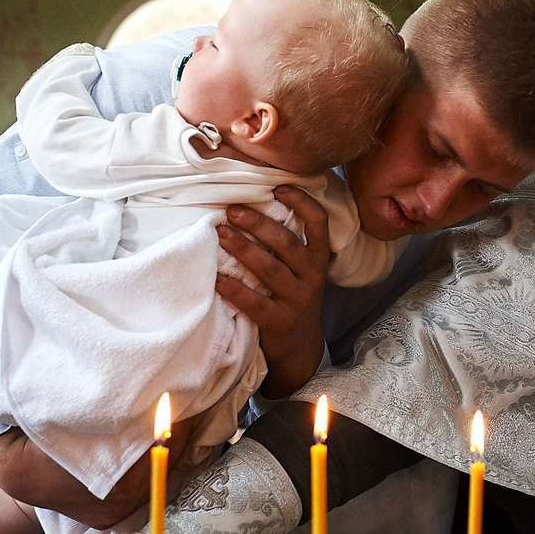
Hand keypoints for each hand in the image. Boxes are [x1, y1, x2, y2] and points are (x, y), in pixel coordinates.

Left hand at [215, 188, 329, 395]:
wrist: (300, 346)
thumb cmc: (292, 295)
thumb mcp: (300, 269)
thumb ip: (287, 243)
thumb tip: (253, 202)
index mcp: (318, 258)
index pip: (318, 223)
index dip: (302, 202)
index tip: (279, 187)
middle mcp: (312, 276)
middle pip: (286, 243)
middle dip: (259, 224)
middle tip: (233, 210)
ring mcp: (297, 299)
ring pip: (270, 269)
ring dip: (244, 249)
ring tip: (221, 233)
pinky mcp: (280, 321)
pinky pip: (255, 302)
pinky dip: (234, 288)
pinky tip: (217, 278)